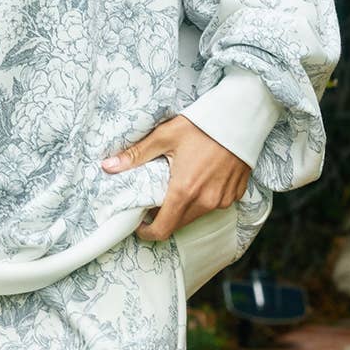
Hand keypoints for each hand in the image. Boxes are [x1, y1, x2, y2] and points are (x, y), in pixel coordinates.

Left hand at [101, 114, 249, 241]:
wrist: (242, 117)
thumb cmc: (202, 125)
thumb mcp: (165, 136)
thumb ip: (136, 155)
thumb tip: (108, 167)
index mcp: (185, 191)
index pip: (163, 229)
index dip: (148, 232)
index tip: (139, 224)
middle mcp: (206, 201)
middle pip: (179, 223)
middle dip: (164, 218)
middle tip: (154, 201)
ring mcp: (223, 199)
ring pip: (197, 215)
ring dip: (183, 208)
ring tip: (176, 186)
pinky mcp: (236, 194)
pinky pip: (214, 205)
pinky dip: (203, 199)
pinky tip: (199, 179)